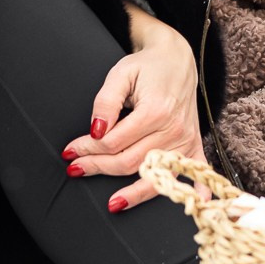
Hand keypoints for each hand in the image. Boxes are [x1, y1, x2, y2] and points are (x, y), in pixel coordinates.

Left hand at [62, 9, 203, 210]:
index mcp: (155, 111)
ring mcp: (185, 139)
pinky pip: (193, 172)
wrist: (177, 59)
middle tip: (76, 169)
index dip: (87, 148)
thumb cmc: (147, 66)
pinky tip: (194, 204)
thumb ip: (105, 102)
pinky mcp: (194, 144)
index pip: (113, 142)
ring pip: (155, 175)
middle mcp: (173, 129)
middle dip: (99, 167)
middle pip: (130, 162)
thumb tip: (95, 131)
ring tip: (112, 204)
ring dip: (132, 193)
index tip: (70, 150)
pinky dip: (193, 190)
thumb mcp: (120, 74)